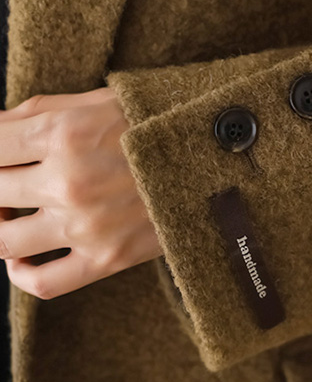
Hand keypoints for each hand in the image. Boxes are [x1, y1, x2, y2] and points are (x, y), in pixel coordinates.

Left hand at [0, 87, 162, 298]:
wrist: (220, 157)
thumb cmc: (156, 121)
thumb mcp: (95, 99)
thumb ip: (36, 112)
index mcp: (61, 133)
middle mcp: (67, 181)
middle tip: (6, 180)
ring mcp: (85, 225)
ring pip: (4, 240)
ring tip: (7, 215)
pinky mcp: (107, 258)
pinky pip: (44, 282)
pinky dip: (20, 275)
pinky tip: (18, 260)